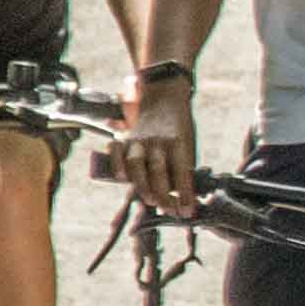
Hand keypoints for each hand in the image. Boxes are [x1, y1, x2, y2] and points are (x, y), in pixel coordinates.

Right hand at [117, 70, 198, 214]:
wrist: (163, 94)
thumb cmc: (178, 125)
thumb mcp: (187, 141)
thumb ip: (183, 164)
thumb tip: (183, 195)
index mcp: (177, 141)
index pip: (181, 171)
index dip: (184, 193)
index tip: (187, 211)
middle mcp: (156, 140)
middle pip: (158, 171)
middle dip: (164, 194)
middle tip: (170, 211)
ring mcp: (138, 138)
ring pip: (137, 164)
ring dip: (142, 185)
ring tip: (149, 200)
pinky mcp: (124, 137)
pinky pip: (116, 152)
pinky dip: (117, 165)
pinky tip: (121, 178)